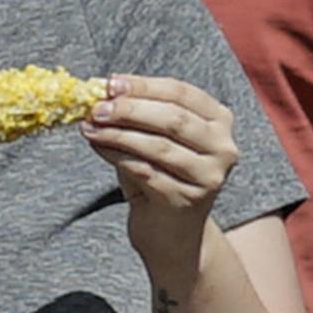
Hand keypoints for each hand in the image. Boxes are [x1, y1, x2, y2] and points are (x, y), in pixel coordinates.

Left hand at [80, 75, 237, 294]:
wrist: (171, 229)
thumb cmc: (160, 171)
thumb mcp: (154, 136)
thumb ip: (137, 113)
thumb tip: (100, 94)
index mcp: (219, 120)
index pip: (180, 92)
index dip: (143, 85)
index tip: (109, 83)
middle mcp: (223, 147)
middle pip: (172, 118)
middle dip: (129, 109)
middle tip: (96, 107)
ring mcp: (209, 176)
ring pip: (158, 146)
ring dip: (118, 133)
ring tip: (89, 127)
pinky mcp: (188, 200)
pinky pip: (145, 171)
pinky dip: (116, 155)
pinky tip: (97, 146)